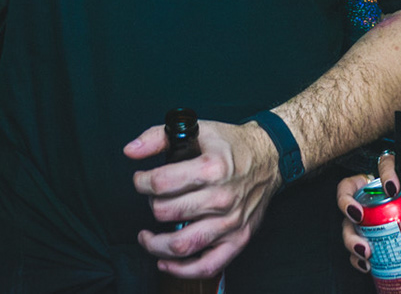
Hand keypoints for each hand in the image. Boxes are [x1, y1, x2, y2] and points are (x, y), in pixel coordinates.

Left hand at [126, 117, 280, 278]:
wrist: (269, 158)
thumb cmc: (232, 145)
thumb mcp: (198, 129)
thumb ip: (159, 137)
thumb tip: (130, 151)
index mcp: (211, 168)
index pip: (161, 183)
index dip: (141, 182)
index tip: (141, 180)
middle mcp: (221, 197)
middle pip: (167, 212)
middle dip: (150, 206)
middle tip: (152, 200)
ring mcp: (230, 222)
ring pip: (182, 245)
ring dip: (156, 245)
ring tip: (146, 237)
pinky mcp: (238, 240)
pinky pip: (207, 266)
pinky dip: (182, 271)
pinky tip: (165, 262)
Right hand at [337, 153, 400, 274]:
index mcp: (393, 175)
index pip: (382, 163)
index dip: (383, 173)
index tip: (391, 188)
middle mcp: (373, 193)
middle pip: (348, 193)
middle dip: (347, 206)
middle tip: (359, 218)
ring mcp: (367, 217)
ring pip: (347, 223)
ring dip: (350, 237)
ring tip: (365, 251)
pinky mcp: (368, 238)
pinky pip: (355, 248)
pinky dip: (356, 258)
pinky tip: (366, 265)